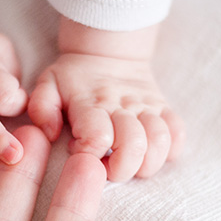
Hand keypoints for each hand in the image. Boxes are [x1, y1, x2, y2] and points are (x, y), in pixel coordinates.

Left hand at [29, 18, 184, 181]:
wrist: (107, 51)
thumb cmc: (72, 77)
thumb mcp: (47, 84)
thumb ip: (41, 108)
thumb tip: (51, 134)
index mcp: (91, 103)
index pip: (97, 137)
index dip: (89, 155)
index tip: (79, 153)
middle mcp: (123, 106)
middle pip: (134, 146)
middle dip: (120, 169)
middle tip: (107, 167)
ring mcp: (147, 107)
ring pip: (160, 142)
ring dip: (146, 163)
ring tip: (128, 162)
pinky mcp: (164, 108)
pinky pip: (178, 134)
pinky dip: (169, 151)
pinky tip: (149, 153)